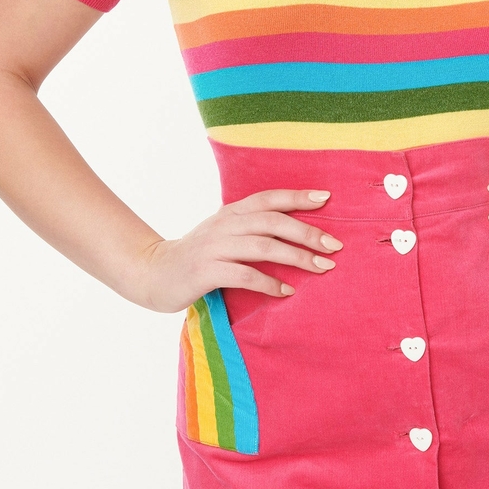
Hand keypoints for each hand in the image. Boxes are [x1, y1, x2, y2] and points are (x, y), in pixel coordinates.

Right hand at [127, 188, 342, 313]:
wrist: (153, 272)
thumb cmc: (198, 254)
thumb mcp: (224, 233)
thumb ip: (252, 228)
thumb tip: (295, 229)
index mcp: (231, 212)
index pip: (269, 198)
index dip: (298, 196)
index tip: (327, 199)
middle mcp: (225, 225)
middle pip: (273, 222)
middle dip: (308, 233)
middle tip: (335, 246)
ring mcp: (214, 247)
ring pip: (264, 247)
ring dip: (297, 257)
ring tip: (322, 268)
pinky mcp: (206, 272)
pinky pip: (244, 276)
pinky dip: (269, 283)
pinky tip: (287, 291)